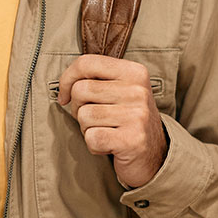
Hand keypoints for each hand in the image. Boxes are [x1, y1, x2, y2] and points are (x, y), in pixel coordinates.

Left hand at [57, 54, 167, 187]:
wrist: (154, 155)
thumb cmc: (127, 119)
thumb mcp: (119, 90)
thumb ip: (95, 78)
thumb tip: (63, 85)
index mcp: (134, 72)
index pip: (87, 62)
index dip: (67, 79)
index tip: (65, 95)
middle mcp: (138, 90)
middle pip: (80, 90)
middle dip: (78, 108)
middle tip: (94, 118)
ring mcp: (137, 115)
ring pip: (84, 116)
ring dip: (87, 129)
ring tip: (105, 131)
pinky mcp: (132, 140)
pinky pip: (91, 138)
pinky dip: (93, 146)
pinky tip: (109, 146)